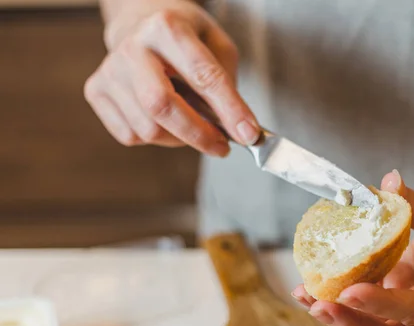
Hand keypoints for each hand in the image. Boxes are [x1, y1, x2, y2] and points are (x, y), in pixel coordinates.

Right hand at [85, 0, 259, 154]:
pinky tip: (166, 121)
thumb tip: (238, 130)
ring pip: (148, 129)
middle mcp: (132, 47)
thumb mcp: (217, 45)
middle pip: (162, 106)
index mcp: (167, 27)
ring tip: (194, 127)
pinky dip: (157, 139)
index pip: (202, 75)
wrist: (140, 23)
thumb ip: (227, 84)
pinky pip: (131, 136)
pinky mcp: (96, 91)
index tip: (248, 134)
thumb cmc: (184, 37)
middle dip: (198, 135)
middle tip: (222, 146)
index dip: (229, 110)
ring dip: (181, 140)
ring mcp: (110, 70)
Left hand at [292, 170, 413, 325]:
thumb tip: (385, 185)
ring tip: (305, 294)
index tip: (348, 292)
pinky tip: (316, 283)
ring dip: (340, 317)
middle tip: (317, 305)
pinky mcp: (402, 300)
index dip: (382, 305)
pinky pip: (370, 308)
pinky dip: (343, 299)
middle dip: (351, 325)